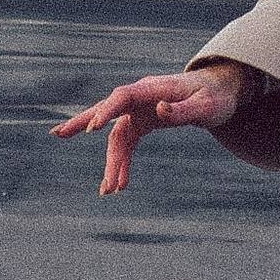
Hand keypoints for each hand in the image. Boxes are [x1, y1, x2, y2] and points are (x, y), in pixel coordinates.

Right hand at [51, 62, 244, 196]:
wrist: (222, 92)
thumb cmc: (216, 96)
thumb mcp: (207, 107)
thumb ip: (184, 111)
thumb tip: (159, 112)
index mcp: (153, 88)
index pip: (122, 96)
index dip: (106, 111)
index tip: (92, 129)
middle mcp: (141, 98)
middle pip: (106, 109)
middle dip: (81, 123)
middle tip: (58, 134)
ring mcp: (141, 110)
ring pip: (117, 136)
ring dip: (111, 162)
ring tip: (107, 191)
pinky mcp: (144, 122)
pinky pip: (127, 144)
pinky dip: (122, 163)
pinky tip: (119, 185)